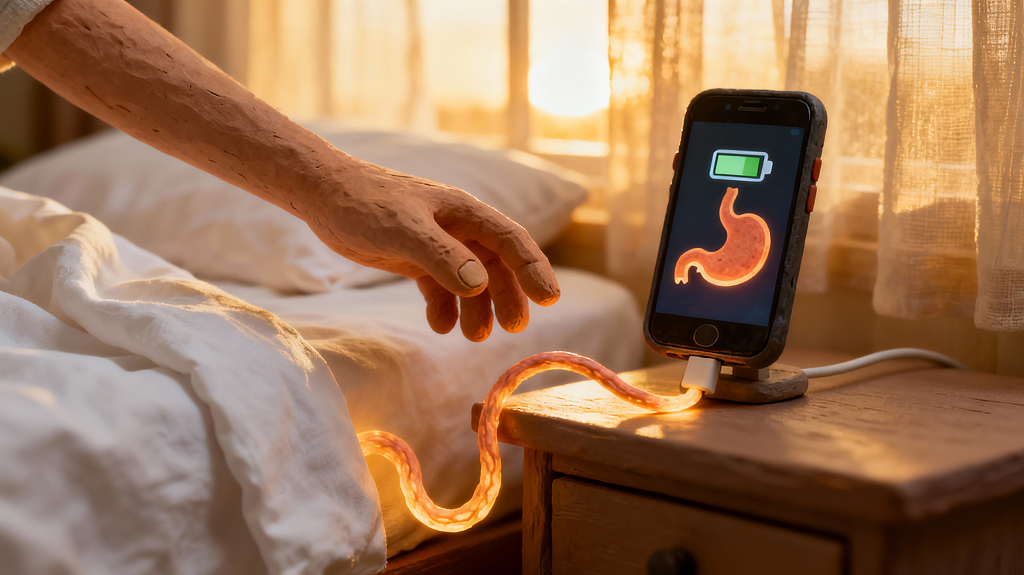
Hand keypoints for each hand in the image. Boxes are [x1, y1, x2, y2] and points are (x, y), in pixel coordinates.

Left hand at [299, 157, 559, 340]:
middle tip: (514, 328)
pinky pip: (442, 288)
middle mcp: (458, 227)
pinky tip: (441, 326)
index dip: (534, 268)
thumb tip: (479, 285)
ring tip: (473, 337)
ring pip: (472, 281)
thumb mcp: (404, 231)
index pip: (511, 239)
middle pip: (497, 265)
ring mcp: (438, 244)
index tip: (550, 299)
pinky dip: (446, 309)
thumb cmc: (364, 203)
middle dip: (508, 296)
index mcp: (464, 211)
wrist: (322, 195)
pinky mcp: (416, 259)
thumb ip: (442, 257)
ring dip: (477, 308)